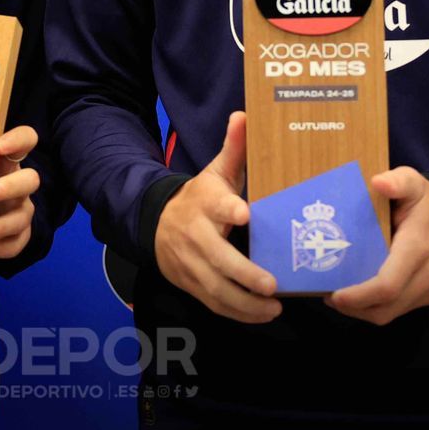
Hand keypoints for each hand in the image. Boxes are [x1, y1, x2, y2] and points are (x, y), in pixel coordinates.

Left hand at [0, 125, 39, 259]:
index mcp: (6, 161)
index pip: (25, 140)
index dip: (17, 140)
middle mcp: (18, 184)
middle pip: (31, 179)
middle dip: (9, 186)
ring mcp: (20, 210)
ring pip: (23, 215)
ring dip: (2, 224)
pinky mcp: (18, 236)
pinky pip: (15, 243)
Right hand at [154, 111, 280, 322]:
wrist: (155, 223)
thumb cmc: (200, 198)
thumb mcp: (216, 172)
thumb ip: (234, 149)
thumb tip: (245, 114)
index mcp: (205, 202)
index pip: (217, 205)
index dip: (230, 210)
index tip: (246, 214)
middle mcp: (196, 235)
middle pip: (218, 258)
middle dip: (244, 273)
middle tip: (272, 284)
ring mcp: (191, 263)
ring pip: (215, 287)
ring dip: (245, 302)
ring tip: (273, 307)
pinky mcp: (190, 283)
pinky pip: (213, 303)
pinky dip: (237, 313)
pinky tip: (261, 315)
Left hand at [324, 166, 428, 324]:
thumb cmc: (427, 202)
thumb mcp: (413, 182)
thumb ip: (397, 181)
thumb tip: (378, 182)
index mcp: (418, 248)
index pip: (388, 285)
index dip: (359, 296)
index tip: (334, 295)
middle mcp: (428, 275)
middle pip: (386, 307)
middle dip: (353, 308)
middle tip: (327, 295)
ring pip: (391, 313)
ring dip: (362, 310)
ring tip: (339, 297)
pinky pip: (400, 310)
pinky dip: (377, 307)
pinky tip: (360, 294)